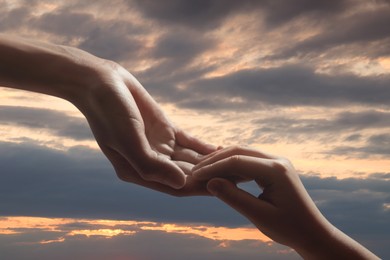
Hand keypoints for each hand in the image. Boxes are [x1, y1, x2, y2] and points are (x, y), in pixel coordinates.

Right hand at [0, 36, 215, 194]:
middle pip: (187, 174)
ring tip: (236, 163)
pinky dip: (203, 145)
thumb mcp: (128, 141)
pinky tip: (220, 148)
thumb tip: (181, 185)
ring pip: (190, 159)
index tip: (228, 187)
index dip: (202, 188)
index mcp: (139, 171)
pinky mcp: (164, 128)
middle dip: (212, 176)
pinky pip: (188, 141)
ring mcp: (158, 145)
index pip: (177, 186)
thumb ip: (152, 166)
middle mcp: (151, 161)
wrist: (101, 83)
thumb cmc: (109, 113)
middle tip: (242, 176)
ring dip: (211, 162)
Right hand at [192, 146, 378, 258]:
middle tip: (195, 170)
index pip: (237, 161)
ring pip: (243, 153)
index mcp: (276, 170)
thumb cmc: (289, 228)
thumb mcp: (259, 215)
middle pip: (239, 151)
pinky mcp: (275, 167)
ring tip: (203, 169)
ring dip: (223, 160)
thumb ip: (233, 197)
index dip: (213, 168)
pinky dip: (233, 164)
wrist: (312, 232)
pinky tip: (220, 170)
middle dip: (215, 160)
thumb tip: (210, 182)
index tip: (195, 175)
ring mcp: (277, 162)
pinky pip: (250, 160)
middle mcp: (277, 160)